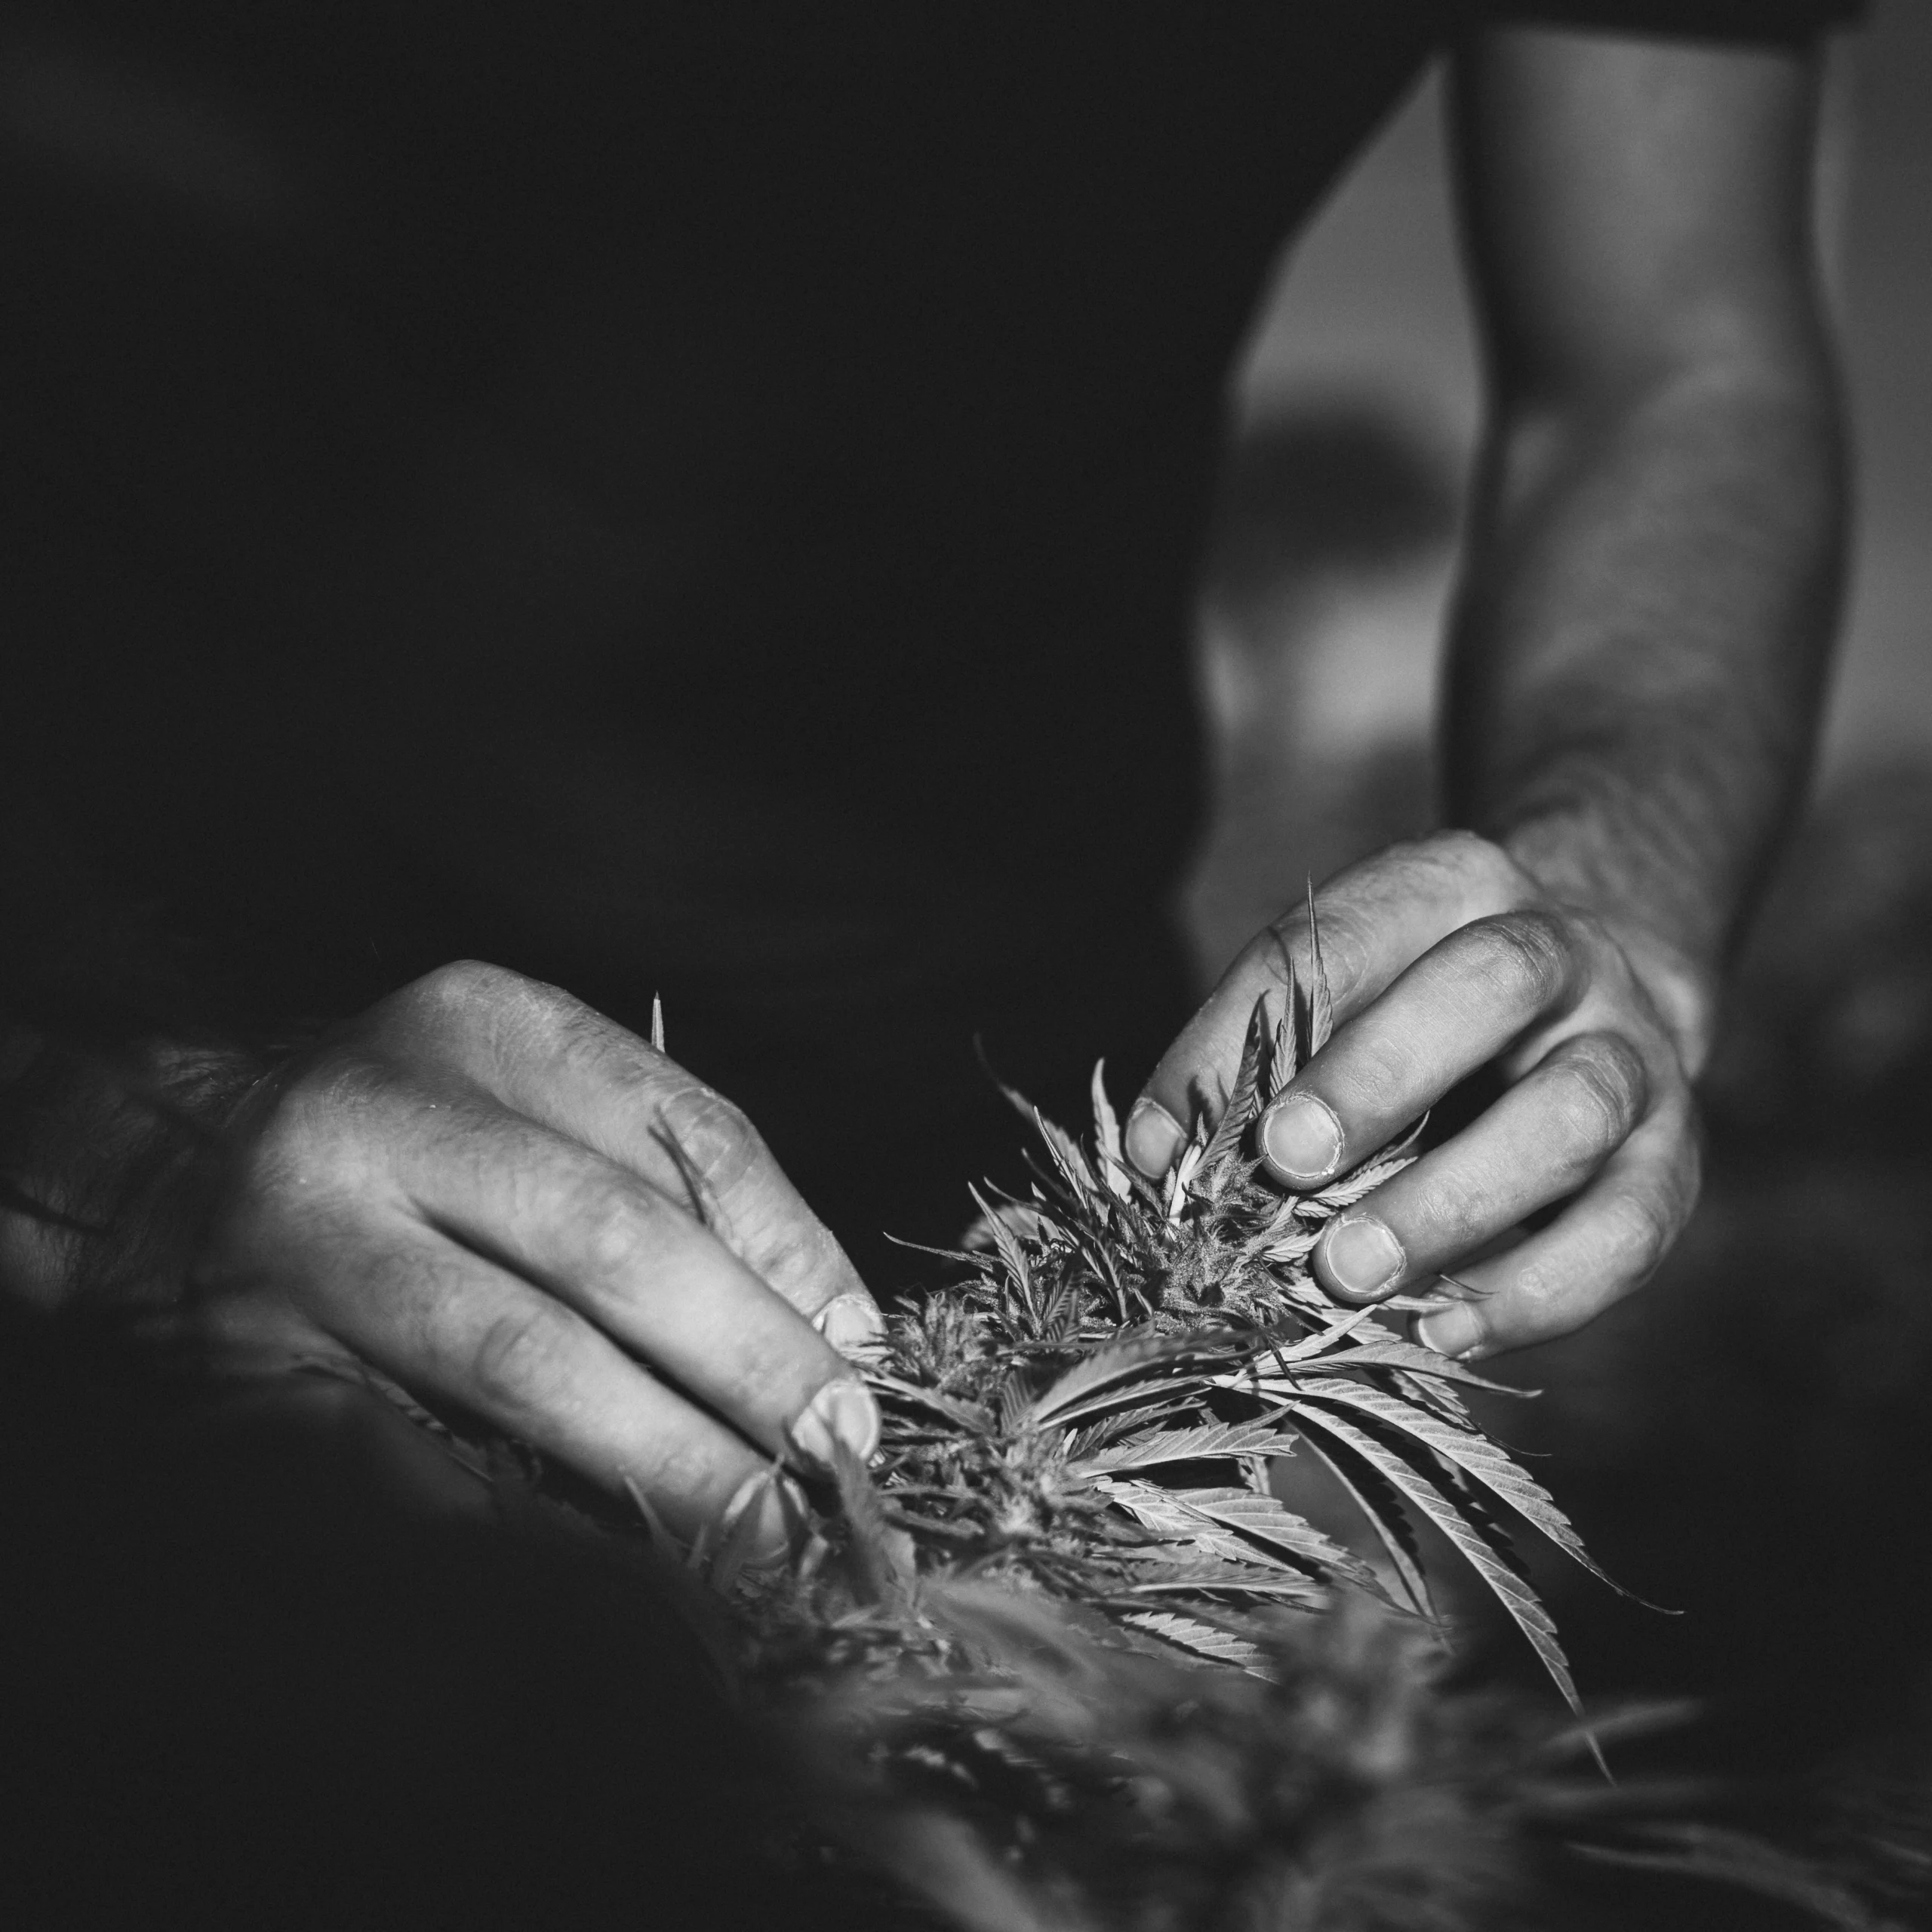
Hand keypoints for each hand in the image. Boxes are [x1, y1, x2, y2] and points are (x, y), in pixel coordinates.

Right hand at [187, 962, 882, 1559]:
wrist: (154, 1171)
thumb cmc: (400, 1139)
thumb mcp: (526, 1098)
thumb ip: (668, 1177)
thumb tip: (831, 1325)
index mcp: (479, 1023)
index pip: (687, 1128)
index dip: (793, 1249)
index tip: (861, 1350)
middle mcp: (382, 1117)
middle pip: (613, 1242)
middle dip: (749, 1362)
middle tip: (839, 1454)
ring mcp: (303, 1245)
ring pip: (520, 1361)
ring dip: (666, 1459)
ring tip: (765, 1528)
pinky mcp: (247, 1370)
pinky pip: (417, 1465)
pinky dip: (534, 1526)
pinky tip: (625, 1566)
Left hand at [1127, 832, 1707, 1360]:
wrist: (1596, 995)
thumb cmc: (1418, 1007)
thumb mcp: (1337, 992)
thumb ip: (1247, 1056)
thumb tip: (1149, 1152)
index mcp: (1452, 885)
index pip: (1344, 934)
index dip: (1252, 1028)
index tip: (1175, 1134)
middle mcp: (1562, 950)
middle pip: (1491, 983)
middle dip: (1381, 1076)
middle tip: (1286, 1165)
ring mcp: (1633, 1053)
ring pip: (1572, 1112)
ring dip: (1451, 1201)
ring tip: (1347, 1275)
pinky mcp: (1675, 1159)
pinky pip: (1629, 1230)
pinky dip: (1536, 1292)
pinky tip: (1443, 1330)